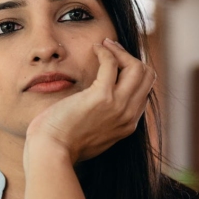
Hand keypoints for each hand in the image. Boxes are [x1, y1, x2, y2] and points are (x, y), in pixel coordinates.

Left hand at [24, 38, 155, 165]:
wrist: (51, 152)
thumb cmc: (62, 144)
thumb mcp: (91, 135)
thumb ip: (102, 122)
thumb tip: (97, 108)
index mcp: (127, 125)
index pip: (143, 92)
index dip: (132, 74)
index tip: (116, 64)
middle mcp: (128, 116)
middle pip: (147, 77)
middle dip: (131, 59)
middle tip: (112, 50)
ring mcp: (118, 106)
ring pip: (137, 68)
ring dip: (121, 52)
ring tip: (104, 46)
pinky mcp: (102, 96)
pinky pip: (112, 64)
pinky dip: (106, 52)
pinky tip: (95, 48)